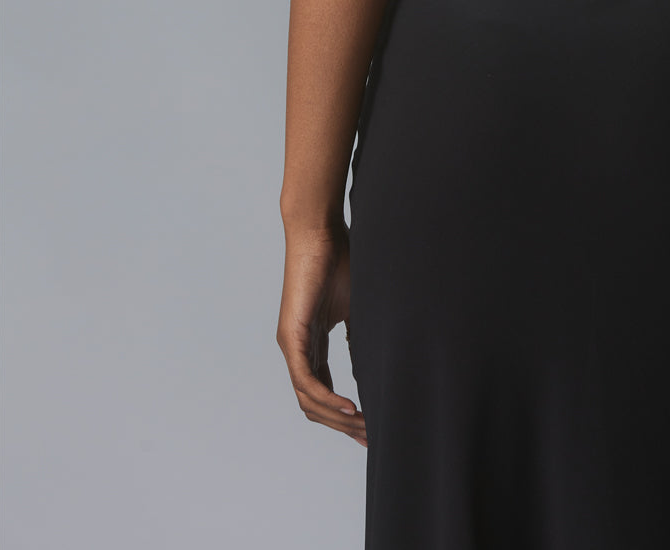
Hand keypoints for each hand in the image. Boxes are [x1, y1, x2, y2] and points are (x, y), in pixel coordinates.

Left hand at [276, 220, 366, 447]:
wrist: (321, 232)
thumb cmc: (340, 260)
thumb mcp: (357, 306)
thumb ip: (362, 335)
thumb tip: (378, 361)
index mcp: (312, 343)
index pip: (323, 391)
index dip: (343, 414)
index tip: (369, 428)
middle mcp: (297, 349)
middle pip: (315, 404)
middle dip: (342, 425)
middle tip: (370, 437)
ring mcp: (292, 345)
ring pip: (309, 399)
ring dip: (336, 417)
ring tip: (364, 426)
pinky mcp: (292, 336)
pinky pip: (307, 380)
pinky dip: (327, 398)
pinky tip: (350, 407)